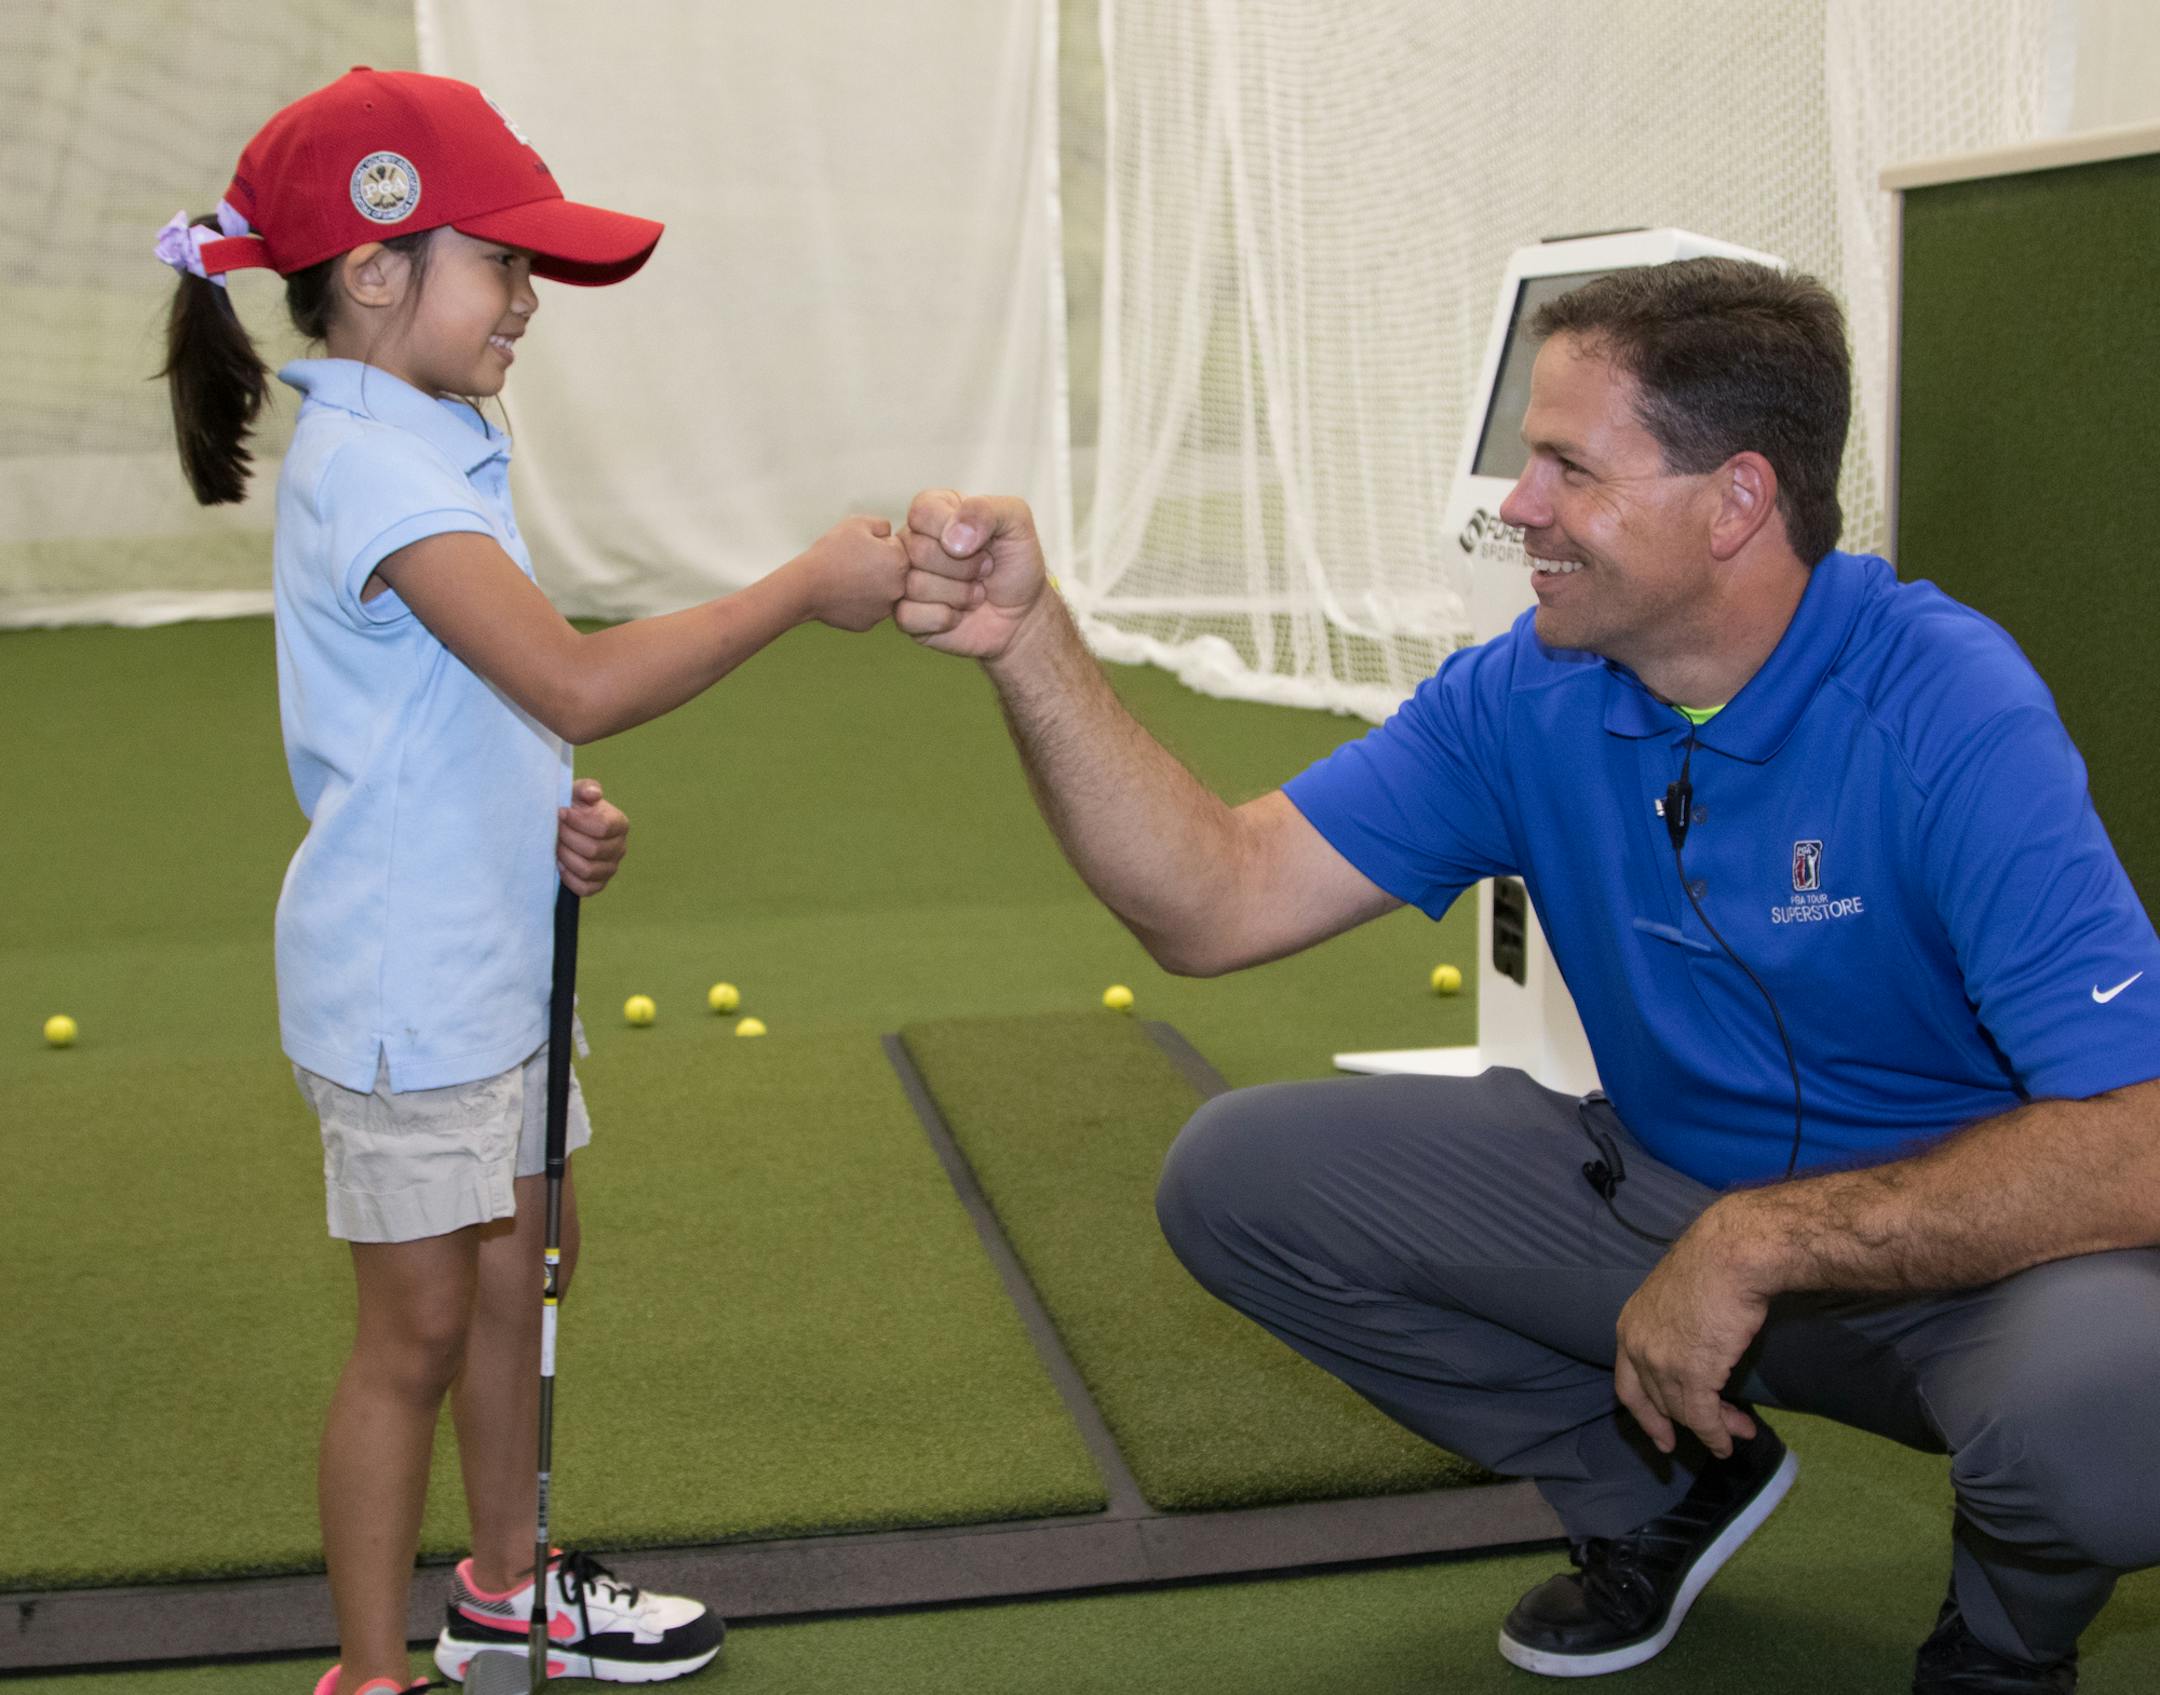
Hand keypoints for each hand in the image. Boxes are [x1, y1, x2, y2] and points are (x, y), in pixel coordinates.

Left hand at [557, 778, 628, 896]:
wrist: (565, 826)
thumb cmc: (572, 807)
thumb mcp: (577, 792)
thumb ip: (586, 788)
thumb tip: (593, 794)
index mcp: (619, 824)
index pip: (603, 828)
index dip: (578, 821)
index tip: (561, 812)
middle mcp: (620, 848)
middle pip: (593, 850)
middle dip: (568, 839)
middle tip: (555, 830)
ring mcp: (610, 868)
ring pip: (588, 870)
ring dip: (566, 857)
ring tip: (556, 845)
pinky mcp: (598, 884)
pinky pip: (585, 888)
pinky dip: (569, 877)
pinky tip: (559, 863)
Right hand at [795, 516, 907, 631]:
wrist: (806, 585)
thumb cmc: (832, 550)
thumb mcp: (858, 523)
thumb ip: (883, 525)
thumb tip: (891, 535)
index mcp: (900, 562)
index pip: (896, 548)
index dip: (875, 544)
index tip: (858, 549)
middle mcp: (899, 589)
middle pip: (892, 573)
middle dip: (877, 567)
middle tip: (852, 564)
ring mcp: (884, 610)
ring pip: (880, 593)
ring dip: (869, 586)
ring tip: (846, 579)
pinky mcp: (869, 624)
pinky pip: (867, 609)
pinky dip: (857, 603)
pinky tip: (842, 594)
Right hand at [895, 489, 1047, 660]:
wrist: (1023, 615)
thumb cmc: (1016, 565)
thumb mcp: (1016, 521)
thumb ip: (985, 510)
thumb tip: (951, 536)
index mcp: (934, 510)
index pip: (922, 512)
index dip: (956, 531)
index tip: (981, 543)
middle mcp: (912, 541)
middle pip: (917, 550)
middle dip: (963, 567)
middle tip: (983, 571)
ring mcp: (905, 579)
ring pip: (915, 585)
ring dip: (959, 594)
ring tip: (975, 593)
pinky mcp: (905, 614)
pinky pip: (908, 616)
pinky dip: (944, 618)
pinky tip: (958, 615)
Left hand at [1613, 1206, 1769, 1458]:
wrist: (1729, 1257)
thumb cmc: (1711, 1268)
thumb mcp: (1676, 1301)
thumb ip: (1675, 1331)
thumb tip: (1696, 1353)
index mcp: (1629, 1326)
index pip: (1628, 1384)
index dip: (1645, 1414)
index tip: (1662, 1437)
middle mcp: (1637, 1347)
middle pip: (1660, 1400)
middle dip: (1691, 1422)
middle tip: (1718, 1435)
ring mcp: (1661, 1362)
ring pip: (1684, 1410)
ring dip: (1714, 1427)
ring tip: (1739, 1434)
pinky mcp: (1691, 1374)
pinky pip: (1703, 1417)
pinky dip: (1715, 1434)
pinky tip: (1728, 1441)